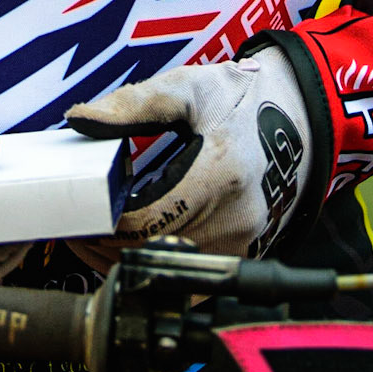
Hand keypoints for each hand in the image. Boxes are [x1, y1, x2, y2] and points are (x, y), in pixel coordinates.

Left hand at [65, 53, 310, 271]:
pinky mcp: (243, 258)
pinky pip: (190, 283)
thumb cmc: (241, 100)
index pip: (143, 224)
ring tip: (96, 239)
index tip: (77, 212)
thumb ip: (133, 103)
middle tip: (75, 227)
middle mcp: (236, 221)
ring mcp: (243, 246)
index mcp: (220, 175)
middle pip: (150, 256)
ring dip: (125, 264)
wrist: (297, 117)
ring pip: (168, 276)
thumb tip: (79, 120)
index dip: (101, 224)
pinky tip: (134, 251)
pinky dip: (156, 272)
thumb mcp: (188, 88)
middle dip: (104, 247)